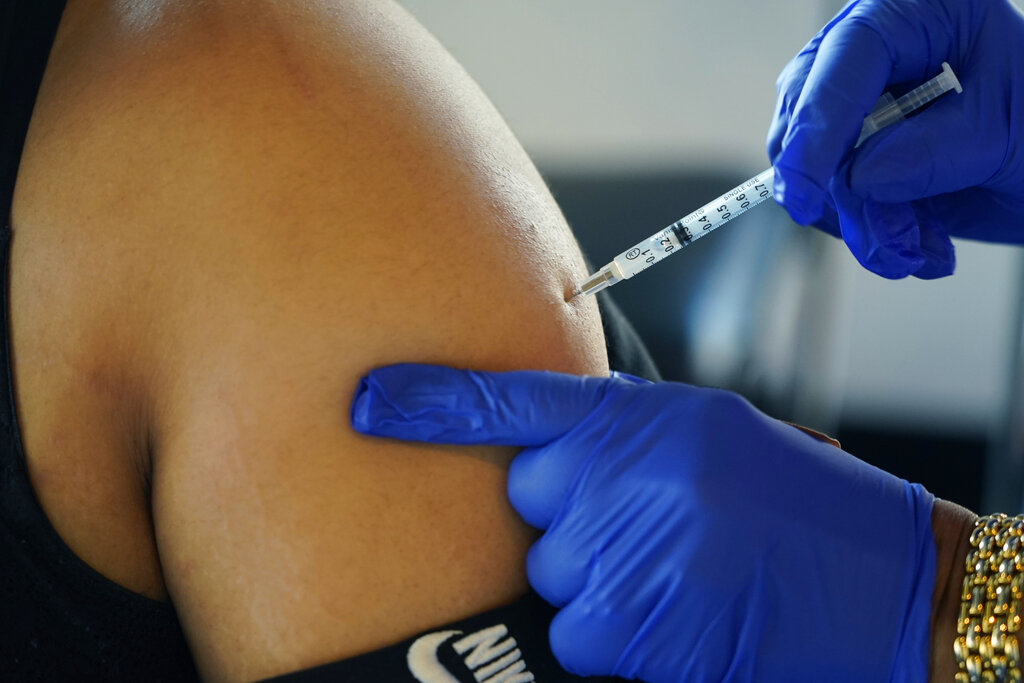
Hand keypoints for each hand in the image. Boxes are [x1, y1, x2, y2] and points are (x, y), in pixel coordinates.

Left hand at [352, 364, 935, 681]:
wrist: (881, 579)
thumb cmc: (791, 498)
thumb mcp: (704, 434)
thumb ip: (616, 439)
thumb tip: (545, 458)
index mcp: (639, 422)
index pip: (513, 405)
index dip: (433, 404)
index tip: (369, 401)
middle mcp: (623, 484)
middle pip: (532, 510)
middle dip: (574, 522)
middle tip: (651, 525)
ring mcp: (628, 565)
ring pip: (556, 583)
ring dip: (601, 587)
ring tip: (681, 576)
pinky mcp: (640, 640)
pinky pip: (585, 642)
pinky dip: (623, 638)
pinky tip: (685, 616)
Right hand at [768, 0, 1023, 278]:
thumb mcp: (1005, 134)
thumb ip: (931, 153)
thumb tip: (860, 178)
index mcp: (919, 15)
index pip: (846, 59)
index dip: (816, 128)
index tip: (803, 194)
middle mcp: (878, 55)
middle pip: (809, 117)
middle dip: (843, 192)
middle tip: (884, 243)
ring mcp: (862, 108)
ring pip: (818, 172)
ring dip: (865, 226)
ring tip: (920, 248)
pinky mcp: (858, 156)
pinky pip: (835, 201)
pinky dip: (873, 234)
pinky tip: (920, 242)